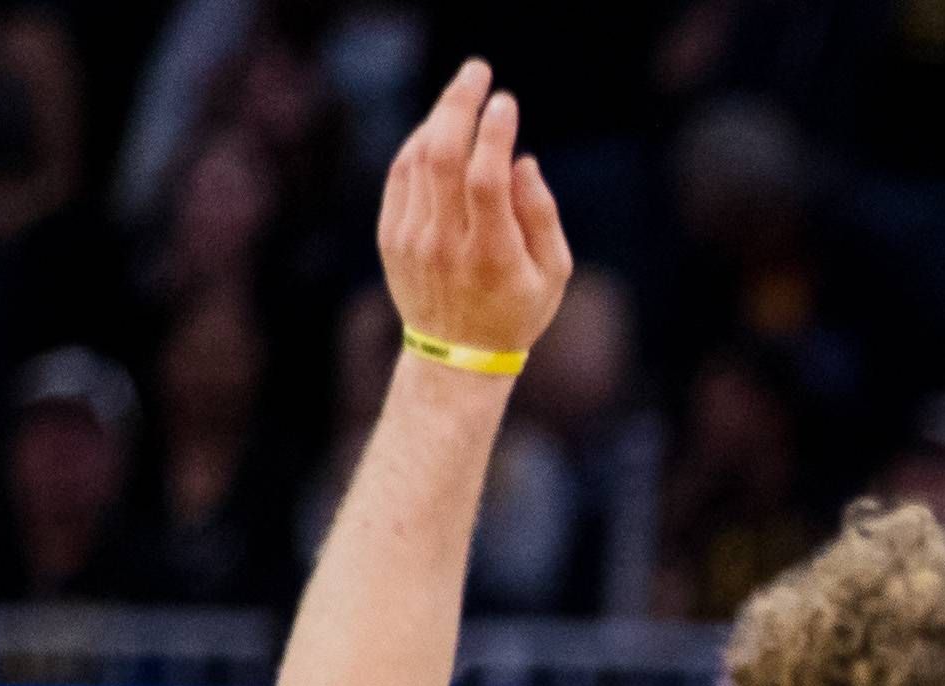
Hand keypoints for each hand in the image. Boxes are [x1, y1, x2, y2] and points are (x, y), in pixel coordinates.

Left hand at [378, 60, 572, 361]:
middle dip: (459, 105)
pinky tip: (439, 127)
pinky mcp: (390, 235)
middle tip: (477, 71)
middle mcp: (445, 244)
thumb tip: (523, 162)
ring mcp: (411, 239)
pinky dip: (419, 142)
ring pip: (418, 159)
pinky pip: (401, 174)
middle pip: (444, 157)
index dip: (494, 134)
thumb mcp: (553, 275)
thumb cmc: (517, 310)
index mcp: (492, 256)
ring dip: (440, 118)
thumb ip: (542, 216)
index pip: (486, 180)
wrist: (457, 356)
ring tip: (461, 93)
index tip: (506, 102)